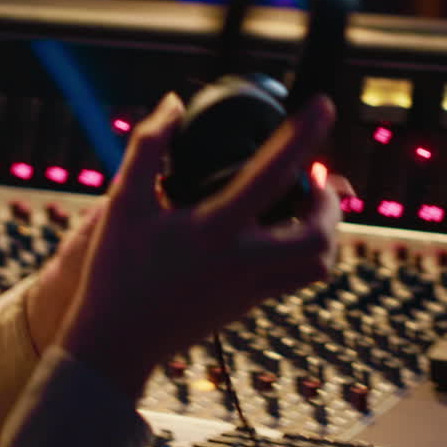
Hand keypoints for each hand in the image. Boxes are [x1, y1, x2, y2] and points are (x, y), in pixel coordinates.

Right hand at [58, 92, 340, 398]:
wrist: (116, 343)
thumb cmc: (116, 269)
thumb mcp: (123, 201)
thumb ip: (147, 145)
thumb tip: (173, 103)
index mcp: (214, 231)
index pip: (273, 173)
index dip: (303, 133)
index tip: (323, 104)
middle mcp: (243, 263)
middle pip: (319, 235)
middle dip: (330, 202)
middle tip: (316, 177)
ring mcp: (251, 290)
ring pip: (318, 263)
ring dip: (324, 229)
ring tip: (305, 204)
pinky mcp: (248, 306)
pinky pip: (297, 277)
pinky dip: (304, 251)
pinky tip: (278, 231)